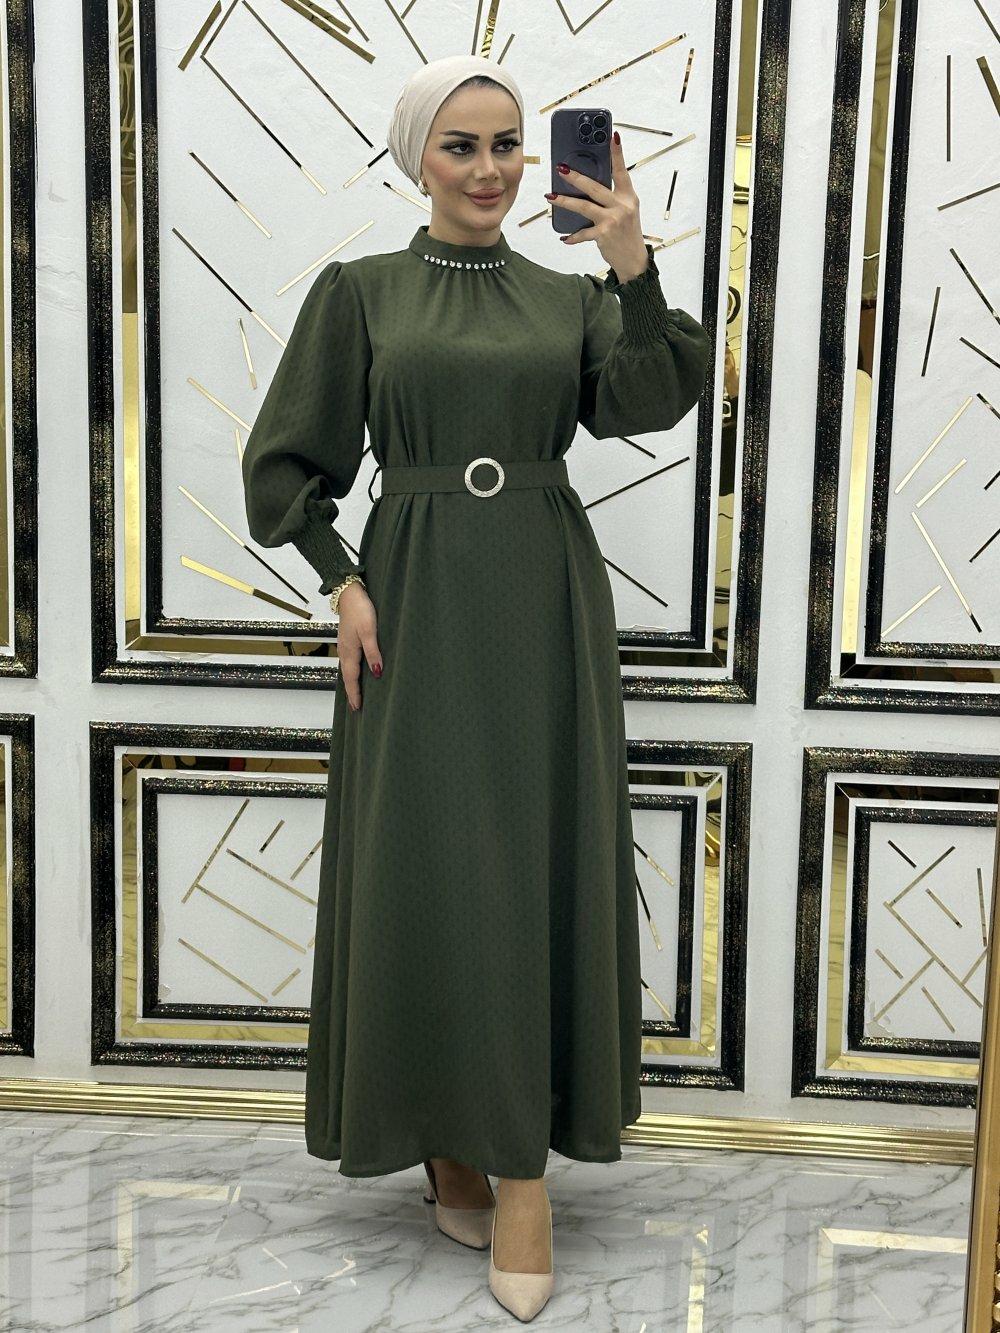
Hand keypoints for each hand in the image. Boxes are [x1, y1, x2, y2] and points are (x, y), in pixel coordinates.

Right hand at [336, 581, 382, 710]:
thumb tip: (377, 673)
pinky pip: (348, 662)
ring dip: (351, 683)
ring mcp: (344, 645)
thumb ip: (373, 652)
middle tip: (356, 708)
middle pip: (347, 677)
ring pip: (347, 670)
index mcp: (349, 652)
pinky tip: (355, 672)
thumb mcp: (370, 632)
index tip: (358, 708)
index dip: (355, 694)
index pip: (352, 679)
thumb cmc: (361, 610)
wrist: (349, 593)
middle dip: (351, 692)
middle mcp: (344, 651)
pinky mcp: (347, 640)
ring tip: (355, 694)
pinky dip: (351, 672)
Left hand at [548, 130, 649, 280]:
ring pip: (584, 207)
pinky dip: (573, 237)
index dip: (617, 153)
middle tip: (561, 169)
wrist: (634, 260)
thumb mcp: (625, 211)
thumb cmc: (627, 233)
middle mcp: (622, 206)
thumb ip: (611, 198)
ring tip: (551, 196)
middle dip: (576, 178)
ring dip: (565, 202)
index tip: (612, 135)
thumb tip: (587, 185)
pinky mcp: (604, 235)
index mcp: (628, 196)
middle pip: (595, 187)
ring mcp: (612, 220)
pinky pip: (583, 233)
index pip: (622, 171)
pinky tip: (565, 238)